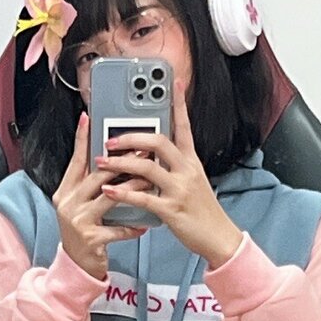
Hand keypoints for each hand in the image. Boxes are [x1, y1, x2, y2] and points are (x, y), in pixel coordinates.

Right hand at [53, 113, 150, 279]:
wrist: (77, 267)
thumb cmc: (87, 232)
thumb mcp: (84, 205)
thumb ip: (93, 185)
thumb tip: (114, 159)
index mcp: (65, 191)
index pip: (76, 160)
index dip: (82, 139)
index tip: (88, 118)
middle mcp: (67, 203)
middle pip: (97, 175)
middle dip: (122, 162)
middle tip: (144, 151)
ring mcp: (77, 221)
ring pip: (110, 198)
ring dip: (132, 189)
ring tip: (150, 182)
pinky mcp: (90, 239)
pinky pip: (117, 228)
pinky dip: (133, 226)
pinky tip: (145, 224)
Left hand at [93, 81, 242, 267]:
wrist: (219, 237)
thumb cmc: (203, 211)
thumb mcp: (194, 181)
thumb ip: (176, 166)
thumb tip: (154, 155)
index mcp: (191, 161)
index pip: (184, 126)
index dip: (179, 104)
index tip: (173, 83)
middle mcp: (186, 171)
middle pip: (158, 142)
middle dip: (131, 137)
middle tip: (110, 139)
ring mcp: (179, 190)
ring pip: (146, 167)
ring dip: (119, 163)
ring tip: (101, 162)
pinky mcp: (171, 210)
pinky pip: (143, 198)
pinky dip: (123, 193)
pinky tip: (109, 192)